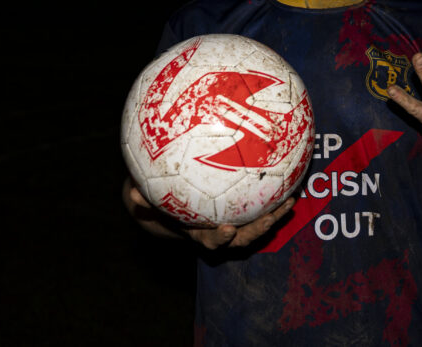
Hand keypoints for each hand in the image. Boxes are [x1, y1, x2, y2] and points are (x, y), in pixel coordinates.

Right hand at [123, 178, 294, 249]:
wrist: (177, 209)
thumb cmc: (163, 204)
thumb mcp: (151, 203)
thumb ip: (143, 201)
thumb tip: (131, 192)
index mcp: (199, 233)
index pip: (210, 241)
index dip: (219, 239)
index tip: (227, 230)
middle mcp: (219, 232)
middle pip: (242, 238)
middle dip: (257, 230)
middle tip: (270, 219)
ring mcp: (234, 224)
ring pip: (257, 225)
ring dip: (275, 216)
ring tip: (291, 202)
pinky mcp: (244, 213)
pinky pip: (262, 208)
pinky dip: (275, 199)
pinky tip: (289, 181)